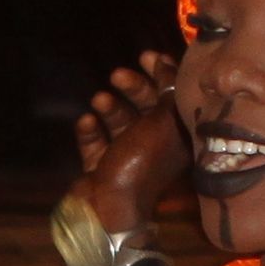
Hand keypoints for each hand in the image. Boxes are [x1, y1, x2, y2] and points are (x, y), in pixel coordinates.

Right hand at [73, 50, 190, 232]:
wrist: (110, 209)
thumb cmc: (142, 161)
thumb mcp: (164, 120)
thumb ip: (169, 89)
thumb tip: (168, 63)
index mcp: (177, 137)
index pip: (174, 98)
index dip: (163, 73)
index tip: (148, 56)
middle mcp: (155, 145)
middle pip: (145, 106)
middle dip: (132, 87)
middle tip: (118, 74)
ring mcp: (126, 157)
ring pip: (119, 122)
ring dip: (110, 108)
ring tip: (100, 100)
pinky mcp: (101, 168)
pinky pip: (95, 142)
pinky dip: (91, 131)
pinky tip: (86, 121)